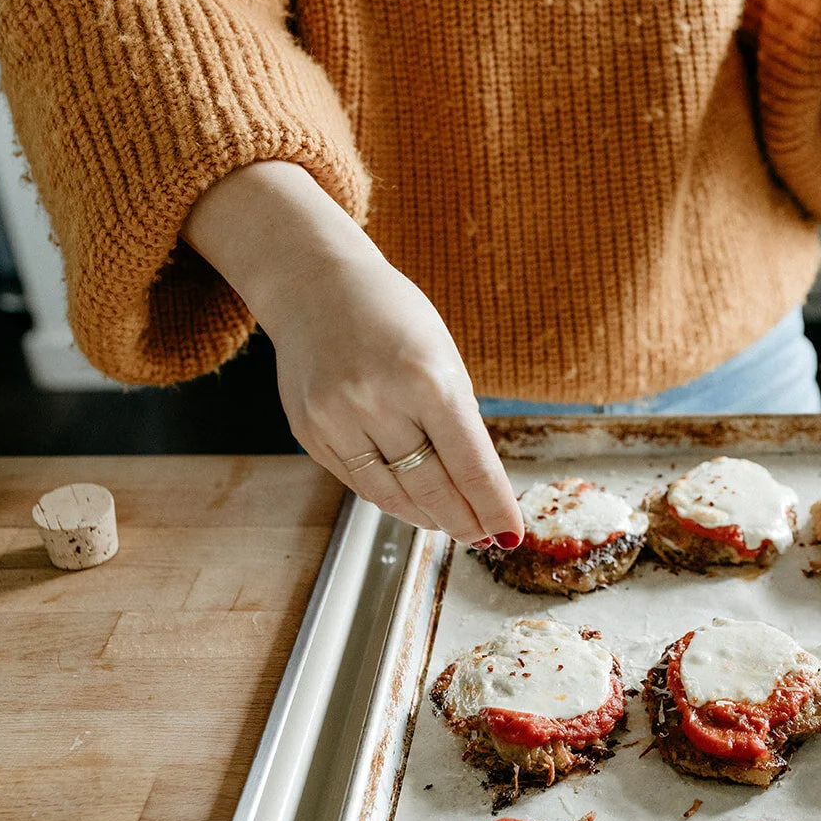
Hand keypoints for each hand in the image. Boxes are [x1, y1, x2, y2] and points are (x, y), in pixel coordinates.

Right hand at [258, 254, 523, 545]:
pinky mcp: (309, 430)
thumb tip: (476, 486)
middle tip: (484, 537)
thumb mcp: (443, 356)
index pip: (471, 463)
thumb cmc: (393, 316)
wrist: (315, 283)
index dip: (494, 506)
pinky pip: (358, 482)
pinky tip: (411, 505)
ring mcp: (337, 418)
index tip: (511, 533)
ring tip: (451, 525)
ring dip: (427, 517)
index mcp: (427, 377)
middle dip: (464, 521)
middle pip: (432, 488)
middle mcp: (378, 400)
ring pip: (392, 495)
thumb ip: (458, 418)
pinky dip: (390, 498)